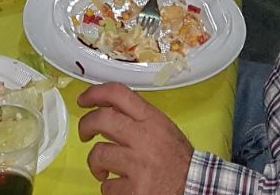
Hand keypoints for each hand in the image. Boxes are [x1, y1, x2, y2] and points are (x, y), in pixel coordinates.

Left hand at [77, 82, 193, 194]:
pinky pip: (108, 186)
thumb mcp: (163, 128)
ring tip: (104, 169)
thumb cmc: (178, 159)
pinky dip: (111, 188)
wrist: (195, 186)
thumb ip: (139, 118)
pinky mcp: (134, 189)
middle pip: (101, 119)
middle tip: (84, 134)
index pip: (118, 94)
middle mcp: (143, 138)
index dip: (95, 93)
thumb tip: (109, 112)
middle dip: (85, 125)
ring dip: (97, 163)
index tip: (84, 99)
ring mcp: (137, 164)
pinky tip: (122, 186)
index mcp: (151, 120)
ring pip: (99, 154)